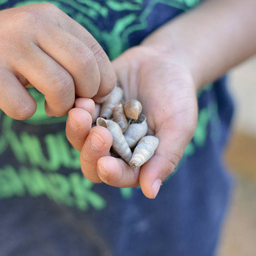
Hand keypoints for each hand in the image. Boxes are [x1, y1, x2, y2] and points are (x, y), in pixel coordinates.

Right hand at [0, 3, 115, 118]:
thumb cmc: (7, 48)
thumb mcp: (40, 37)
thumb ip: (70, 56)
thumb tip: (102, 92)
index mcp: (51, 17)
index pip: (94, 52)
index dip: (102, 81)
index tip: (92, 95)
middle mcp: (32, 25)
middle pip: (83, 68)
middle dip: (86, 95)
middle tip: (72, 103)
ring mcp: (9, 47)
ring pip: (59, 88)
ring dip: (60, 107)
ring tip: (49, 106)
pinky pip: (25, 107)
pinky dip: (27, 112)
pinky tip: (17, 102)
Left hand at [66, 46, 197, 197]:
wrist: (165, 61)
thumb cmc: (178, 97)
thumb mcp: (180, 126)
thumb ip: (166, 158)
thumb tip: (150, 193)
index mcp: (135, 160)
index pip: (119, 175)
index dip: (111, 173)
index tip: (106, 165)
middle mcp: (113, 148)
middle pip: (92, 161)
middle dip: (91, 151)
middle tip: (100, 133)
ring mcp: (99, 126)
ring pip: (79, 138)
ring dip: (77, 130)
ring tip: (82, 112)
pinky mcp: (89, 106)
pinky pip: (76, 112)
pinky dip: (76, 109)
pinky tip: (82, 100)